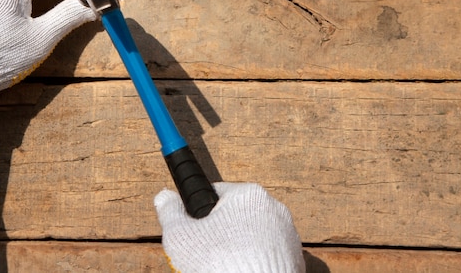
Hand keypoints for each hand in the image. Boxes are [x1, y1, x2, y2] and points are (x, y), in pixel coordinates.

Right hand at [154, 182, 305, 272]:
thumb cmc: (220, 265)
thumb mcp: (180, 236)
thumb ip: (170, 212)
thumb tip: (164, 197)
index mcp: (248, 195)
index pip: (216, 194)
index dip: (199, 214)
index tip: (192, 231)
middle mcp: (274, 209)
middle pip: (236, 216)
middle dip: (219, 234)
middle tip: (205, 256)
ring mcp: (289, 237)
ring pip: (253, 238)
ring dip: (238, 250)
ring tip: (222, 269)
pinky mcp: (296, 261)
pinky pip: (268, 258)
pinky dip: (255, 266)